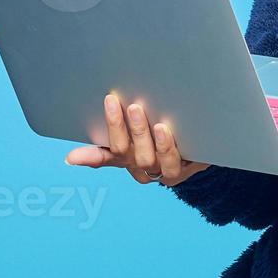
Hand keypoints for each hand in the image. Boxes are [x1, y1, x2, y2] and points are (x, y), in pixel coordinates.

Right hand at [64, 94, 212, 186]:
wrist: (205, 142)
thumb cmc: (165, 133)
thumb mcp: (141, 129)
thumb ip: (118, 129)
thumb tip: (81, 135)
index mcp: (127, 157)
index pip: (105, 154)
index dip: (89, 155)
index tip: (72, 156)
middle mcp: (143, 168)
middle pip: (128, 154)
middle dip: (126, 129)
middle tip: (129, 106)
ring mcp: (164, 171)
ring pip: (150, 161)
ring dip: (148, 139)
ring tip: (152, 120)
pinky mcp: (186, 169)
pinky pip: (174, 163)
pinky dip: (168, 147)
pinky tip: (166, 130)